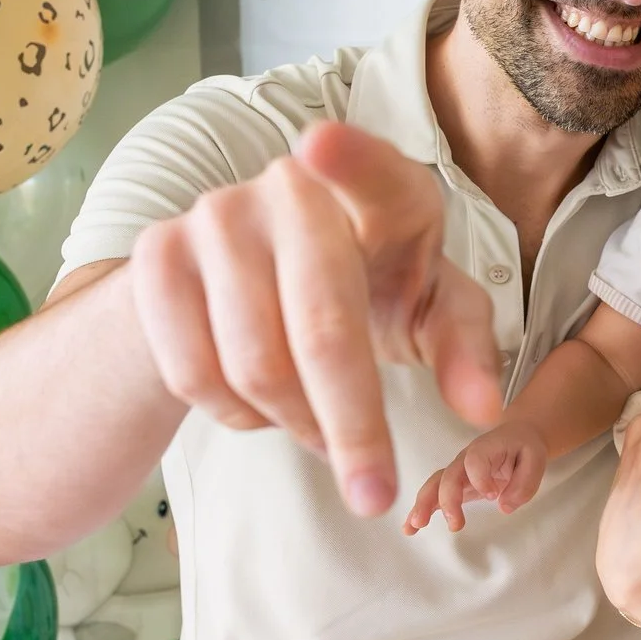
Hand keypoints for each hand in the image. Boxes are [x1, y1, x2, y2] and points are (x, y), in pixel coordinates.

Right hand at [125, 121, 502, 519]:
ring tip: (318, 429)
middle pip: (321, 325)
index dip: (349, 159)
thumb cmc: (369, 287)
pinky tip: (259, 404)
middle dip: (352, 424)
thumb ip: (465, 347)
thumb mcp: (428, 309)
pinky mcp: (157, 254)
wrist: (249, 280)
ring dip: (295, 424)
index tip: (320, 144)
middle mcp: (292, 187)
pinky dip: (236, 415)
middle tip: (371, 495)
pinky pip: (193, 373)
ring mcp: (215, 215)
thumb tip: (483, 408)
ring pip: (254, 366)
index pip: (373, 171)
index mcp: (382, 189)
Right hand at [403, 423, 549, 533]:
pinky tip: (409, 529)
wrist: (515, 438)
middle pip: (448, 476)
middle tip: (456, 524)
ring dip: (424, 505)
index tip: (492, 494)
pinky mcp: (453, 486)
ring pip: (434, 486)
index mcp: (486, 447)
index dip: (480, 478)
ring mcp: (456, 472)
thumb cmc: (524, 449)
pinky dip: (420, 510)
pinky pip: (433, 496)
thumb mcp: (536, 459)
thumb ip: (525, 483)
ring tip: (415, 526)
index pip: (475, 461)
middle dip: (447, 500)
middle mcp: (465, 459)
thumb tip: (503, 506)